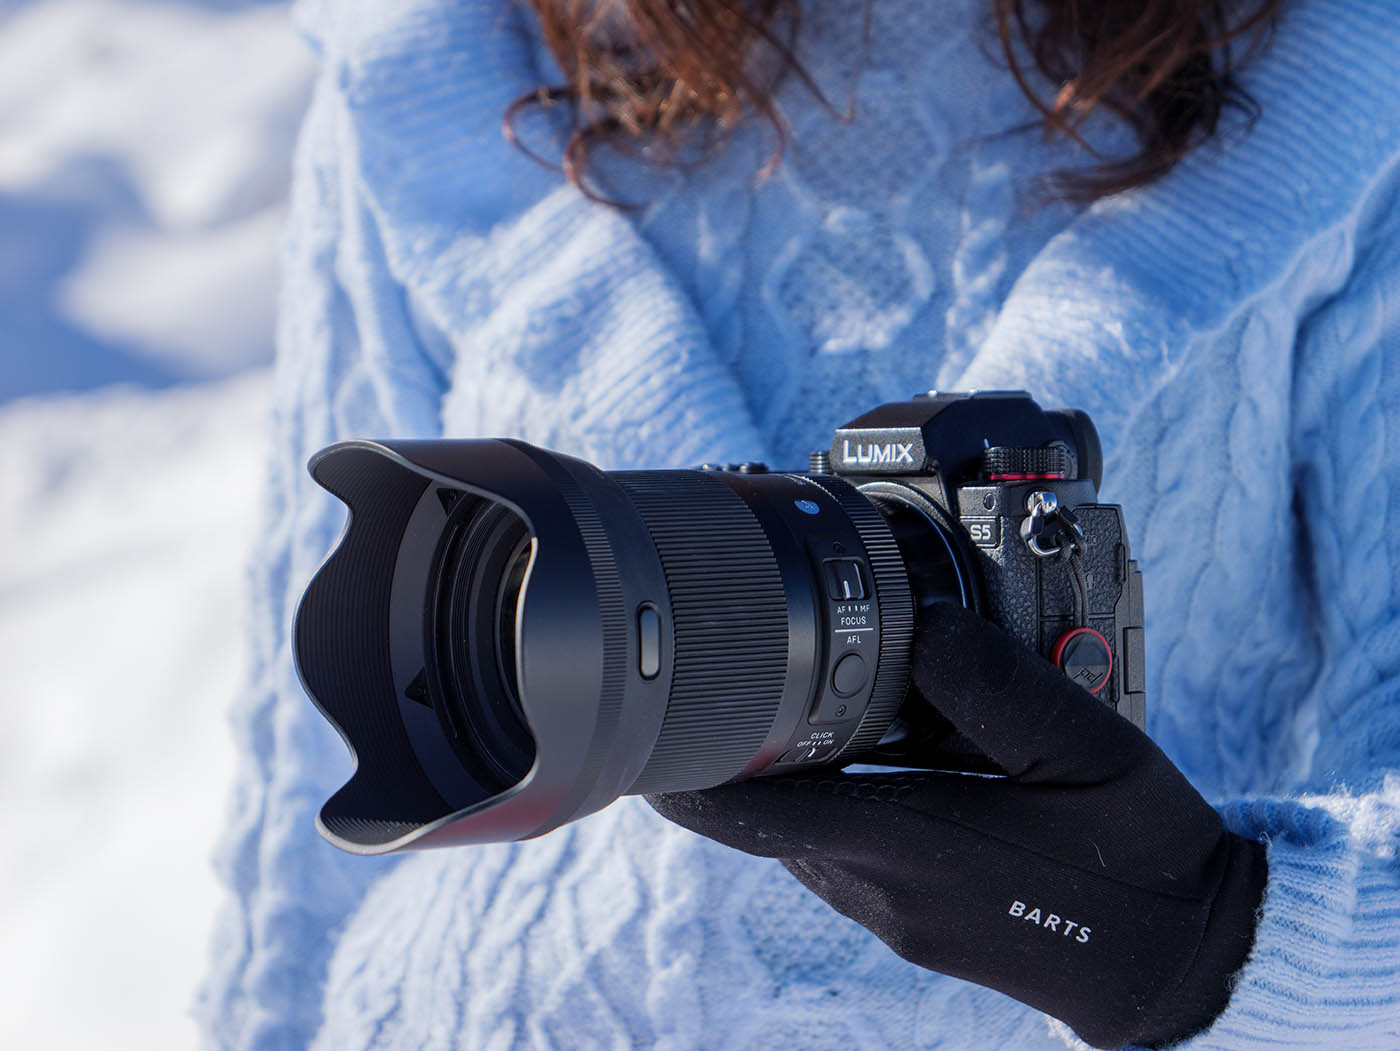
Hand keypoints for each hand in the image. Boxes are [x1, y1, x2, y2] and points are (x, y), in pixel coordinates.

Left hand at [647, 602, 1266, 1048]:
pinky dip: (828, 803)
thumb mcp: (1086, 748)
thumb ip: (997, 686)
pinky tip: (870, 756)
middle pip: (760, 815)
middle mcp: (878, 884)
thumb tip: (925, 628)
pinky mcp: (910, 920)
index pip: (748, 810)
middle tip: (725, 674)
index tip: (644, 724)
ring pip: (798, 832)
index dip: (682, 770)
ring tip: (798, 699)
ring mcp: (890, 911)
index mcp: (904, 838)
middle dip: (734, 753)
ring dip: (785, 776)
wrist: (1179, 966)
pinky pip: (838, 852)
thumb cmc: (1137, 859)